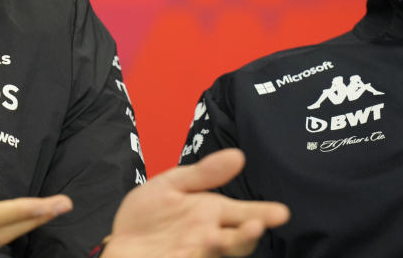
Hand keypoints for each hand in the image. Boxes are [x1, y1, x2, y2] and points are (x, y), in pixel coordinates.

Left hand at [102, 148, 288, 256]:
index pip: (244, 213)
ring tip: (221, 237)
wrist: (121, 240)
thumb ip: (204, 174)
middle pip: (237, 239)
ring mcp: (196, 252)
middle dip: (247, 234)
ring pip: (220, 252)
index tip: (281, 212)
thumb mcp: (172, 184)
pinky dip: (201, 254)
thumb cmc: (150, 213)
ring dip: (226, 245)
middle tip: (256, 225)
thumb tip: (239, 155)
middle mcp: (209, 236)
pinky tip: (199, 245)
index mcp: (211, 212)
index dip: (263, 213)